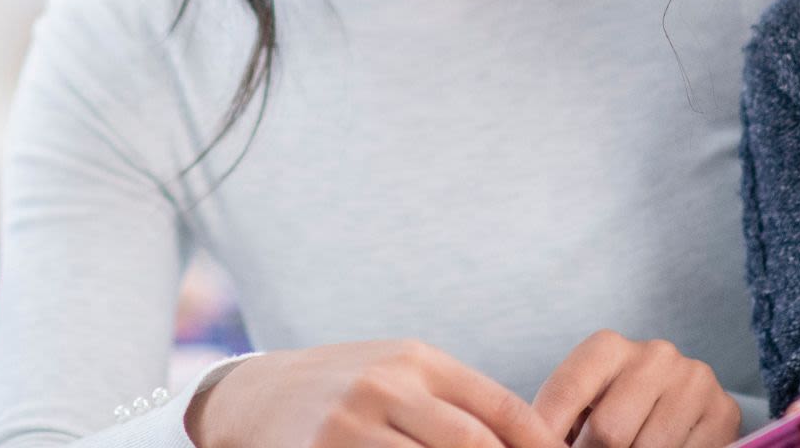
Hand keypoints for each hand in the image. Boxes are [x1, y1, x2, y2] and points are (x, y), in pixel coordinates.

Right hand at [184, 339, 560, 447]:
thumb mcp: (400, 371)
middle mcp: (388, 387)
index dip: (541, 444)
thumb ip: (456, 398)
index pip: (502, 408)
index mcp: (418, 360)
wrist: (258, 396)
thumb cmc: (348, 385)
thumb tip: (530, 435)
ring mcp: (352, 425)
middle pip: (474, 445)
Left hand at [532, 329, 741, 446]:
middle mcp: (655, 354)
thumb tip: (525, 442)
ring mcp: (693, 380)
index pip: (565, 393)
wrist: (679, 403)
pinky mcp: (723, 410)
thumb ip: (553, 421)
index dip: (546, 435)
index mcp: (607, 347)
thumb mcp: (580, 407)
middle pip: (608, 432)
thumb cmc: (612, 409)